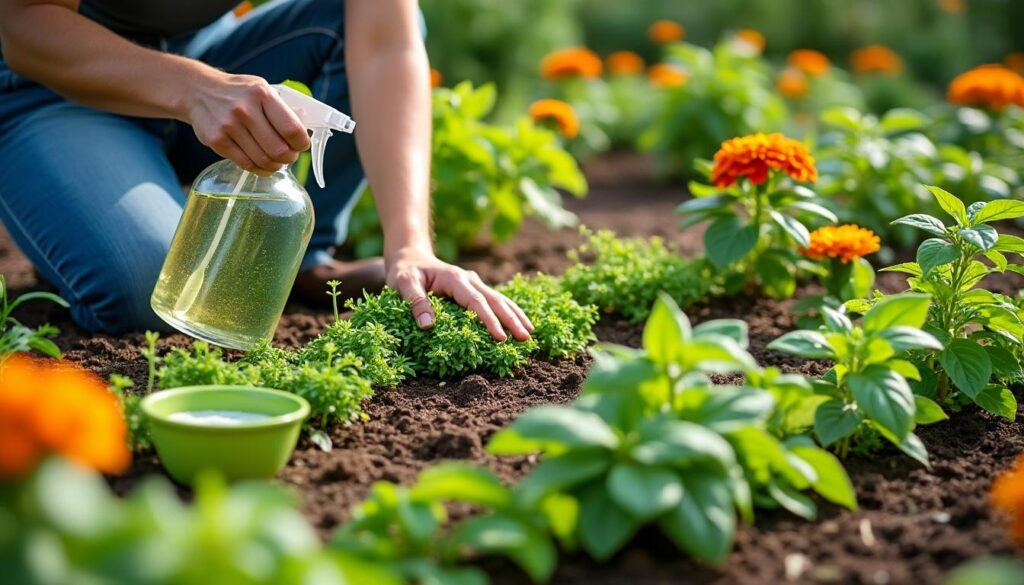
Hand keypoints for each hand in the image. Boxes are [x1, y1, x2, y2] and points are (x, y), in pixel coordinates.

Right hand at [184, 72, 310, 174]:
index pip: (292, 129)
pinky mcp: (218, 141)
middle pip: (279, 150)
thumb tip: (306, 127)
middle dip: (290, 158)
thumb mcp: (262, 89)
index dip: (302, 143)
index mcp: (262, 94)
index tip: (301, 145)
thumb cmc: (238, 93)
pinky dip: (260, 169)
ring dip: (275, 165)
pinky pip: (247, 164)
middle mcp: (245, 110)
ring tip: (277, 161)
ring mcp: (229, 126)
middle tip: (290, 156)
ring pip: (263, 160)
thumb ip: (283, 108)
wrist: (198, 91)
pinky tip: (264, 165)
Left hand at [386, 247, 533, 341]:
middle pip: (495, 300)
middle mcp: (469, 279)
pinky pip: (495, 301)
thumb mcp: (402, 283)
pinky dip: (509, 312)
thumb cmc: (404, 271)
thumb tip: (428, 325)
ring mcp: (474, 283)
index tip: (500, 338)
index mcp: (455, 279)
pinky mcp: (474, 290)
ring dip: (516, 315)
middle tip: (526, 338)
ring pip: (500, 299)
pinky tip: (519, 323)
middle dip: (512, 319)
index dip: (489, 320)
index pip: (476, 302)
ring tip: (530, 333)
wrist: (410, 256)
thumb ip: (415, 302)